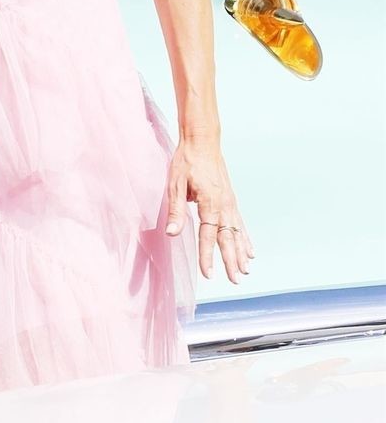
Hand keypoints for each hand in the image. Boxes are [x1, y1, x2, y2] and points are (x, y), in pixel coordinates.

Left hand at [165, 139, 252, 284]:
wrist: (203, 141)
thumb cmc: (186, 162)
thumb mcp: (175, 184)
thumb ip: (176, 210)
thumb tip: (172, 233)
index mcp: (210, 203)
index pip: (208, 236)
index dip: (208, 257)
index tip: (209, 275)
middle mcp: (224, 205)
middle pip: (228, 239)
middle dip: (232, 261)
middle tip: (236, 281)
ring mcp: (230, 203)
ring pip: (238, 233)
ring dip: (241, 253)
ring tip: (246, 270)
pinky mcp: (231, 200)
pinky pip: (240, 224)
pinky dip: (246, 239)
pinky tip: (250, 251)